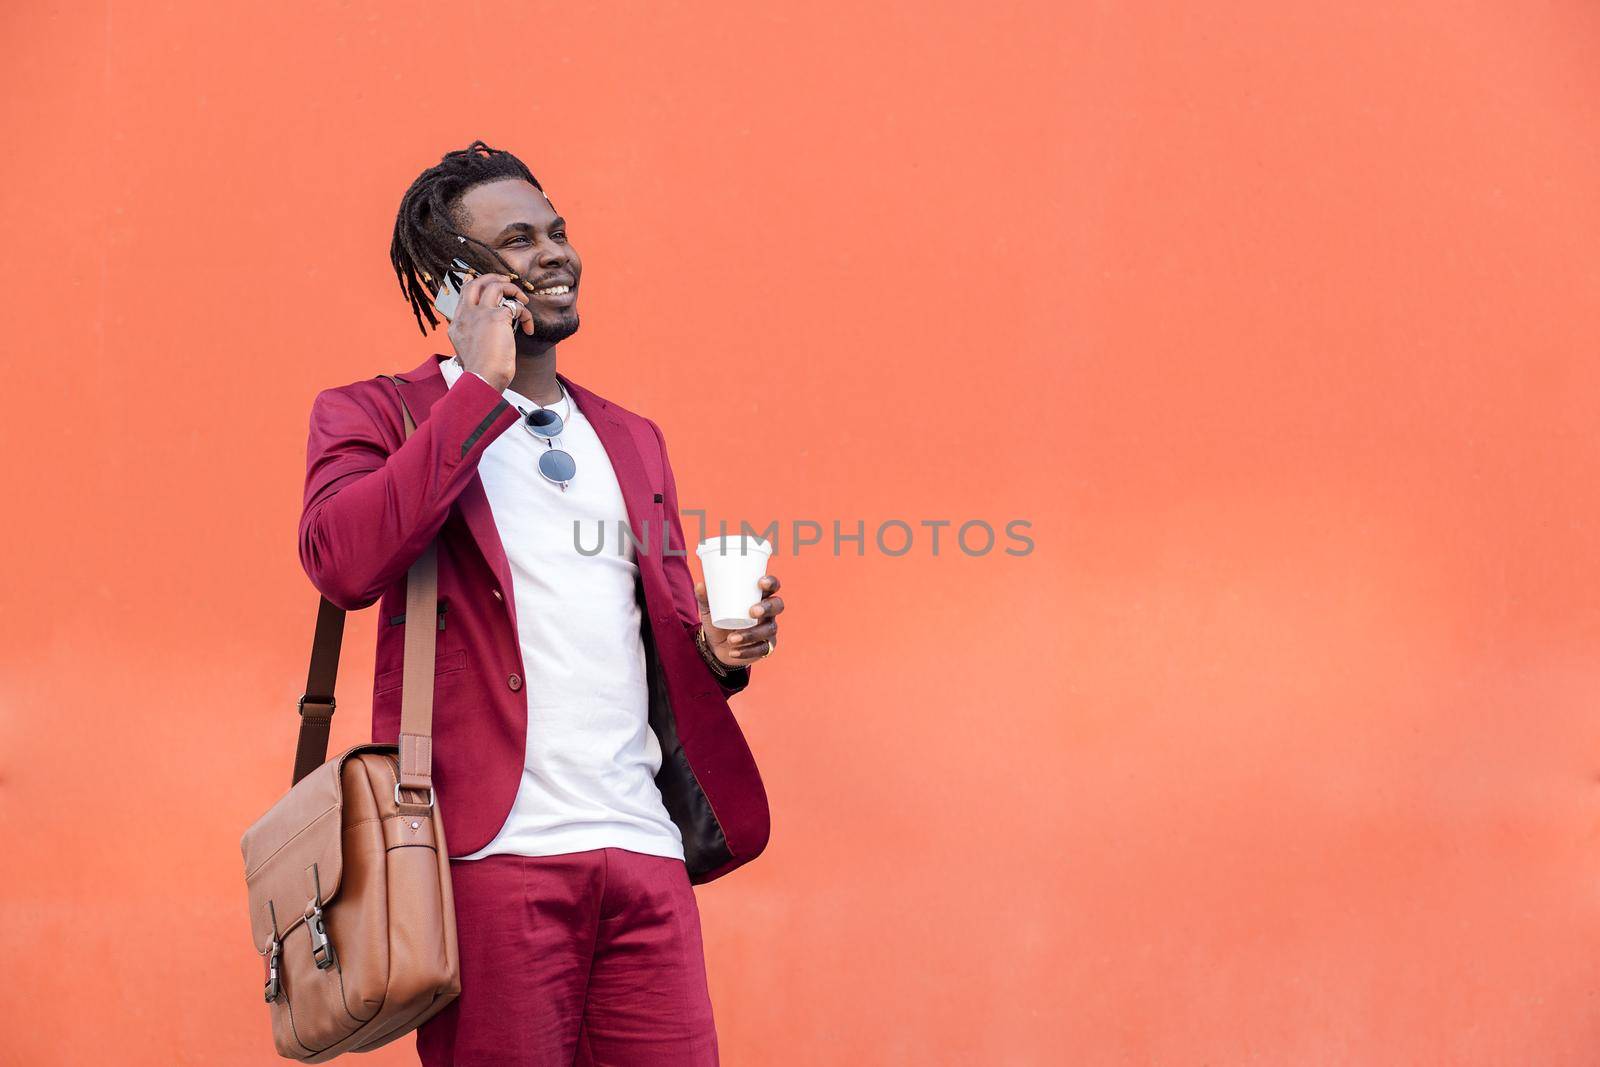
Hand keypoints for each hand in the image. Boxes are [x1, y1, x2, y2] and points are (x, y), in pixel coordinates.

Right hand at [445, 269, 534, 391]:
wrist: (482, 378)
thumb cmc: (479, 373)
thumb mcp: (468, 353)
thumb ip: (472, 341)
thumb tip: (481, 339)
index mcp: (457, 325)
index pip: (463, 296)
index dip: (473, 284)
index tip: (480, 279)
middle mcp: (466, 316)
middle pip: (475, 283)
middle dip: (491, 277)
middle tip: (506, 281)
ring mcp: (480, 314)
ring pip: (494, 285)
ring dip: (511, 288)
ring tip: (522, 298)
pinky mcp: (497, 317)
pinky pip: (516, 306)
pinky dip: (526, 314)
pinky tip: (529, 328)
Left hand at [695, 574, 783, 666]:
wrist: (716, 646)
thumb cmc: (719, 620)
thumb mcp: (710, 608)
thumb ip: (705, 597)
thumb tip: (700, 585)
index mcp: (758, 597)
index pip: (772, 586)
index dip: (771, 582)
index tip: (760, 583)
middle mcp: (768, 612)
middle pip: (777, 605)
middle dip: (767, 608)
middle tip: (752, 612)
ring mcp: (768, 630)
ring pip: (768, 630)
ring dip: (751, 634)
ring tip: (731, 639)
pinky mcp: (765, 647)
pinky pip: (761, 649)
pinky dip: (746, 651)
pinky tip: (734, 652)